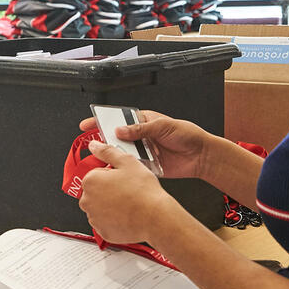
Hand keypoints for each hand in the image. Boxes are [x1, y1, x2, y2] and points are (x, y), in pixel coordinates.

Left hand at [78, 140, 168, 244]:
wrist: (155, 217)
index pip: (94, 174)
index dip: (109, 175)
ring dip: (109, 205)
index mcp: (90, 181)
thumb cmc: (144, 191)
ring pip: (99, 208)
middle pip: (95, 191)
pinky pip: (105, 223)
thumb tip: (94, 146)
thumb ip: (107, 151)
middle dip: (107, 190)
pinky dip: (113, 220)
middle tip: (126, 190)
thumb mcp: (127, 161)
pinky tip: (127, 215)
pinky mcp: (102, 231)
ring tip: (128, 203)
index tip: (120, 178)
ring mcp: (94, 218)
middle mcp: (87, 200)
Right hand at [79, 110, 210, 179]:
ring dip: (115, 156)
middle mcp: (140, 136)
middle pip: (116, 138)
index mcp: (142, 121)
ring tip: (106, 159)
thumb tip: (120, 130)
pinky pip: (132, 166)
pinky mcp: (146, 165)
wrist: (201, 155)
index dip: (101, 121)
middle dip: (104, 141)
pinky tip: (121, 170)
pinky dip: (126, 168)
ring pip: (122, 153)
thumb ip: (140, 129)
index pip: (117, 118)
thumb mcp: (162, 126)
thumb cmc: (187, 134)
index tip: (87, 125)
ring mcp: (143, 151)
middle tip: (93, 146)